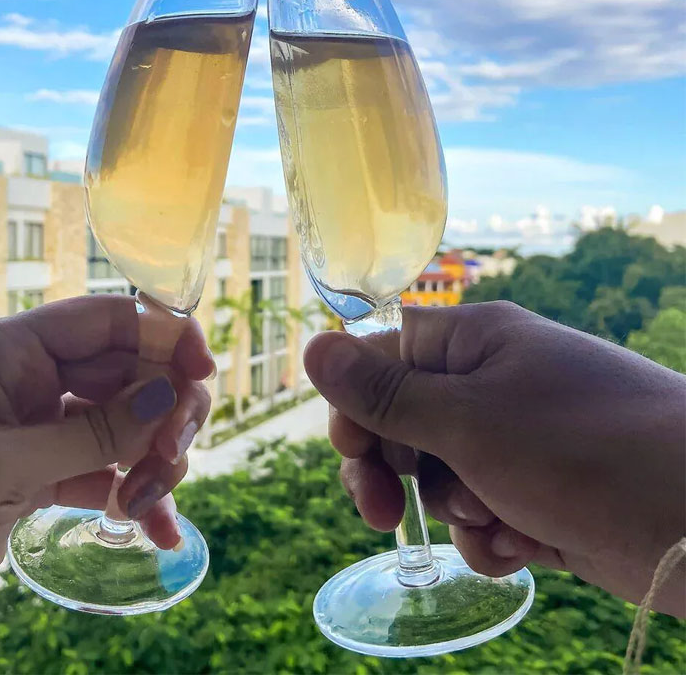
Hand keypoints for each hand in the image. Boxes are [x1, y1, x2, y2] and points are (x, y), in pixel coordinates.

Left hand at [0, 295, 213, 673]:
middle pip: (122, 369)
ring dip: (151, 457)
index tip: (203, 370)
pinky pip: (105, 468)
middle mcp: (20, 380)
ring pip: (121, 420)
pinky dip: (134, 492)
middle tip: (175, 452)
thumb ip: (95, 428)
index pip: (101, 320)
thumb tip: (169, 391)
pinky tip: (158, 529)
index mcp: (1, 353)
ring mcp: (32, 427)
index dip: (161, 334)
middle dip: (160, 408)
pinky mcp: (39, 473)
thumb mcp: (4, 468)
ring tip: (149, 503)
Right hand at [304, 301, 685, 615]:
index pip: (384, 355)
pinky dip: (491, 536)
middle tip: (380, 512)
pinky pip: (485, 514)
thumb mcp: (464, 420)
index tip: (354, 451)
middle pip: (405, 422)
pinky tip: (521, 546)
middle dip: (392, 472)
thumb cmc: (579, 447)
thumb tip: (312, 349)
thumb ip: (383, 392)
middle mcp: (493, 386)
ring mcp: (519, 443)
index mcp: (472, 345)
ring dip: (454, 509)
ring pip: (443, 477)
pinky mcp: (542, 494)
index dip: (357, 402)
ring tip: (492, 520)